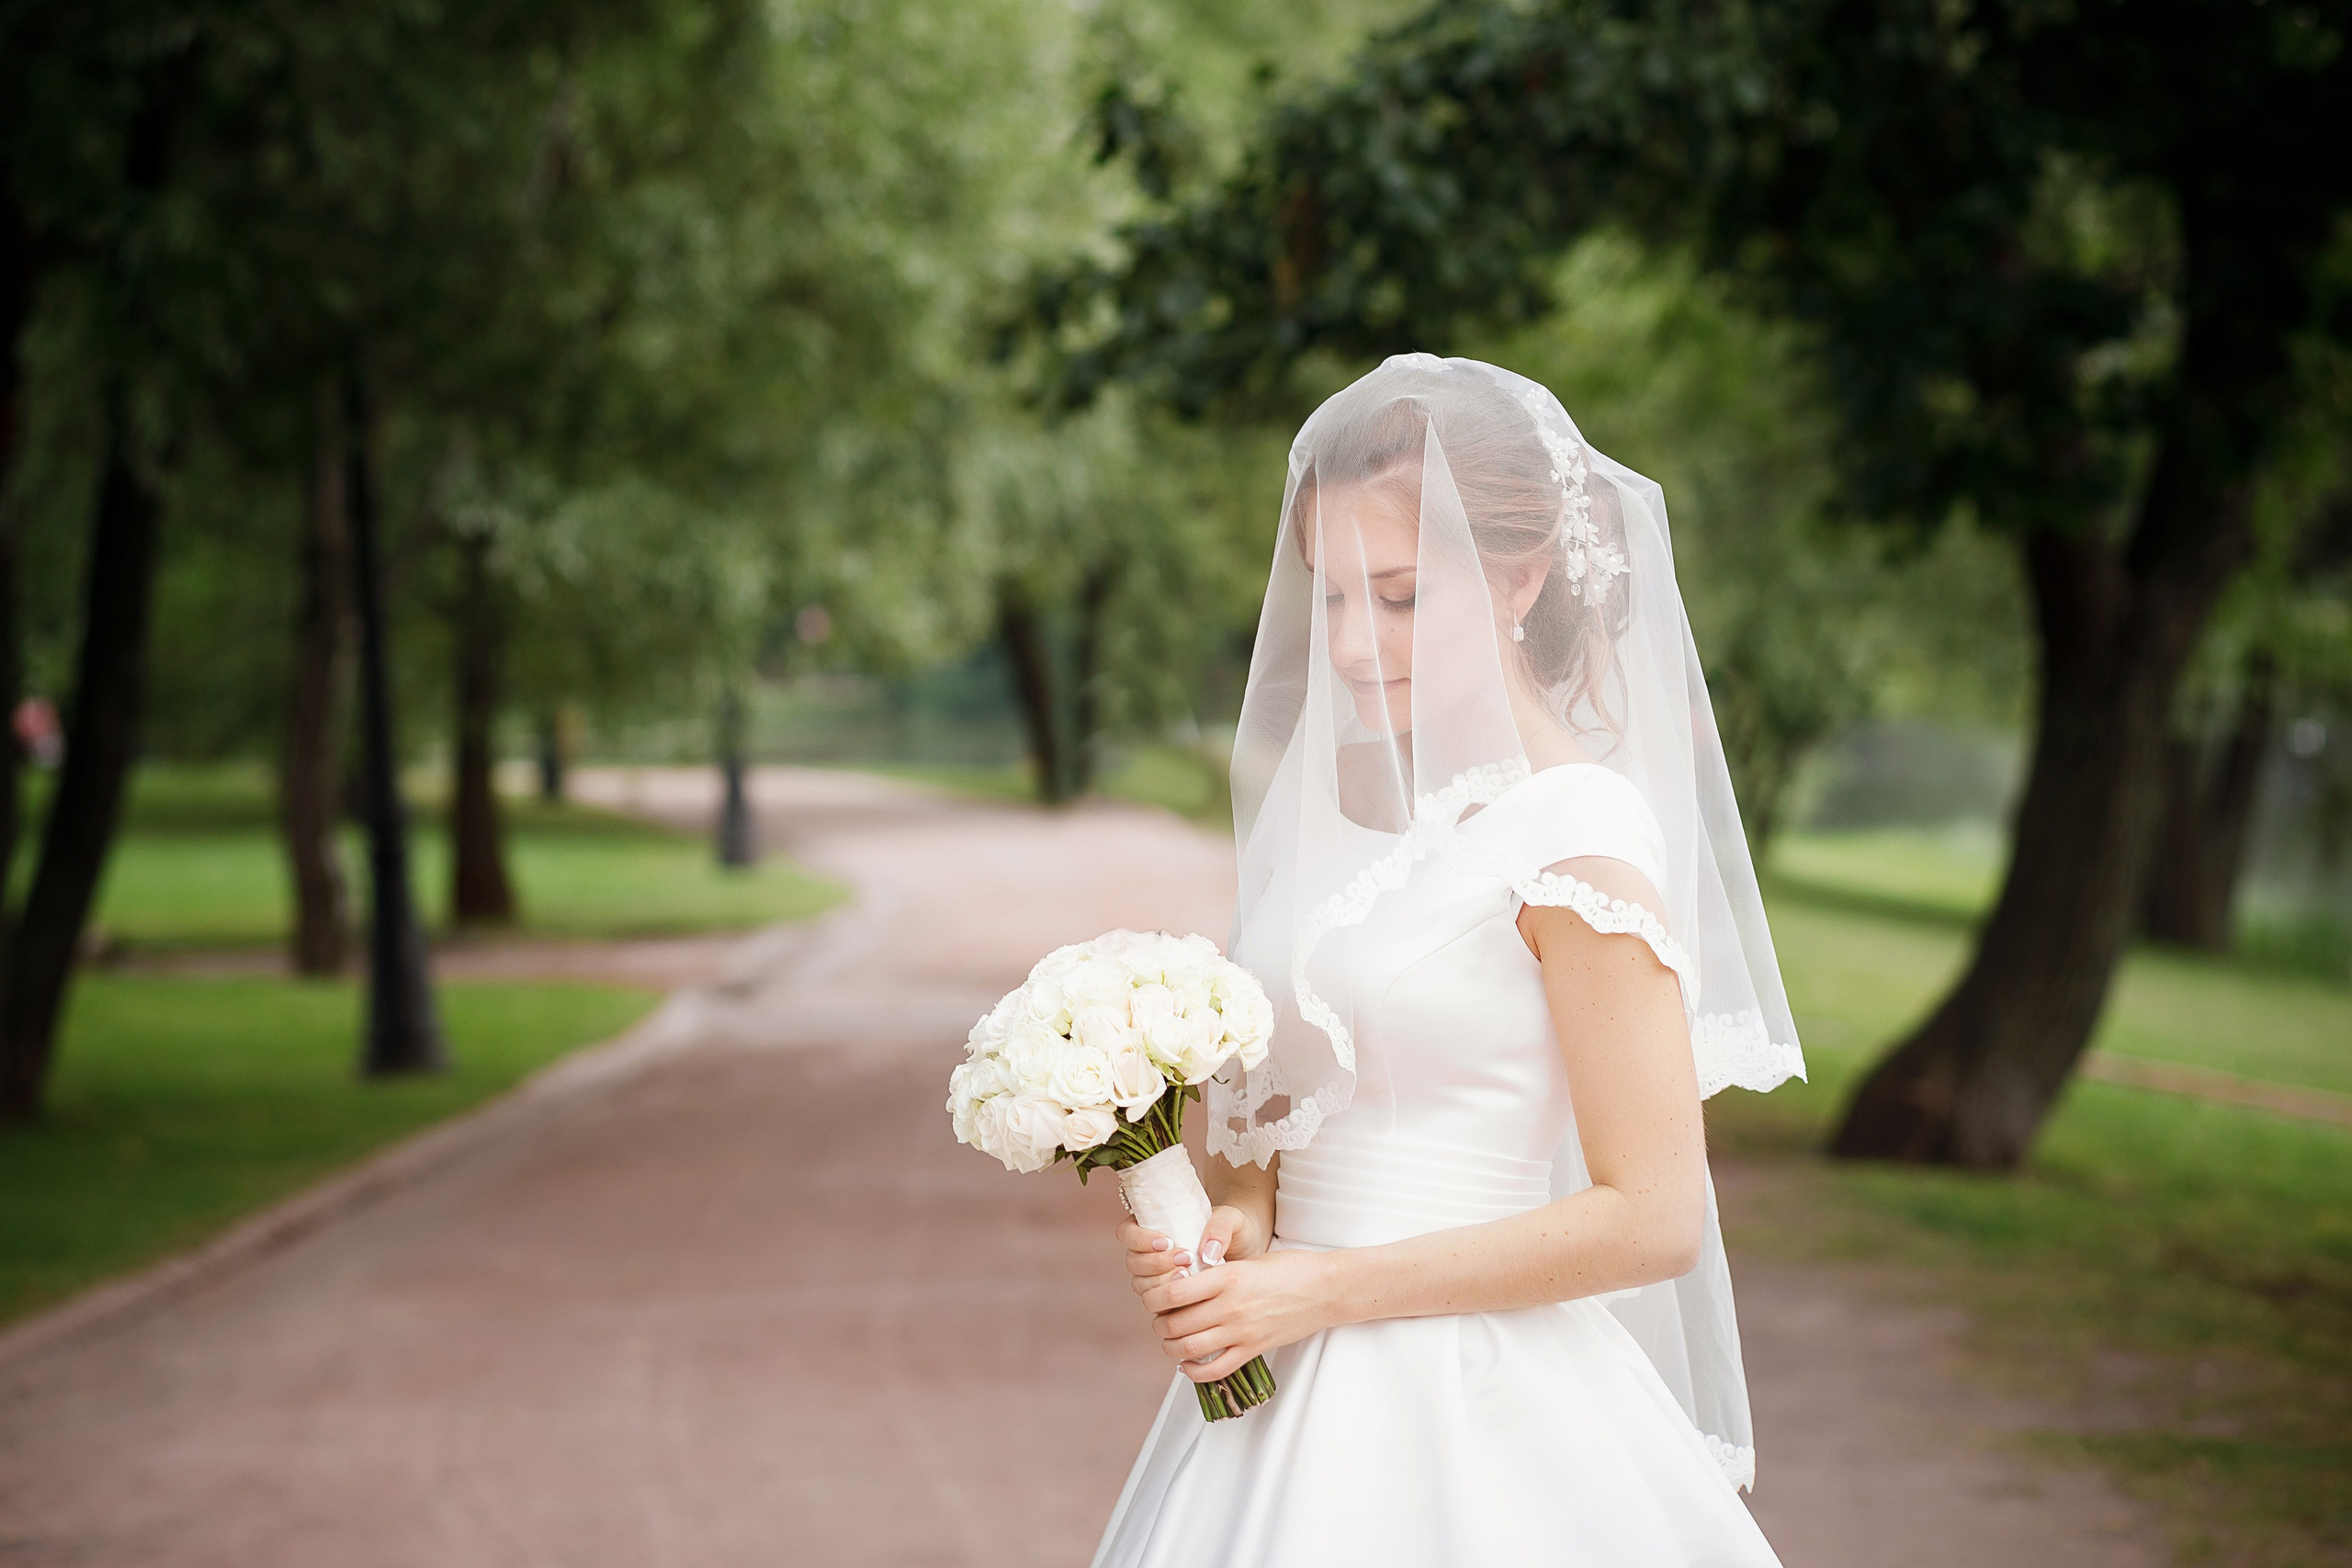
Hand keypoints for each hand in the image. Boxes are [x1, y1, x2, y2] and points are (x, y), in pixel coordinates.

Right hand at [1115, 1201, 1264, 1295]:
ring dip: (1162, 1283)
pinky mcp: (1169, 1299)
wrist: (1247, 1254)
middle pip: (1133, 1263)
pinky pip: (1158, 1307)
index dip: (1139, 1240)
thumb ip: (1220, 1226)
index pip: (1127, 1233)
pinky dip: (1171, 1303)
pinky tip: (1192, 1297)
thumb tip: (1206, 1252)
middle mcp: (1149, 1253)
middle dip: (1155, 1264)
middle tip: (1185, 1258)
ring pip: (1142, 1286)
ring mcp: (1157, 1278)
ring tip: (1189, 1275)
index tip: (1166, 1242)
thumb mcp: (1231, 1219)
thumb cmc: (1234, 1230)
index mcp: (1153, 1226)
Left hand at [1139, 1245, 1338, 1382]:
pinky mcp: (1254, 1350)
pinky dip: (1193, 1372)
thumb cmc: (1289, 1268)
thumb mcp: (1247, 1260)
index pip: (1173, 1291)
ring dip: (1170, 1347)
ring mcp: (1242, 1331)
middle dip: (1158, 1323)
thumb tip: (1183, 1283)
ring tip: (1170, 1340)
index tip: (1153, 1296)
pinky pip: (1215, 1370)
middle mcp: (1231, 1306)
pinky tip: (1187, 1364)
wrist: (1326, 1289)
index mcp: (1227, 1277)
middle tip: (1159, 1318)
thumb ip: (1216, 1273)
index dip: (1154, 1296)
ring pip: (1188, 1349)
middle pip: (1174, 1323)